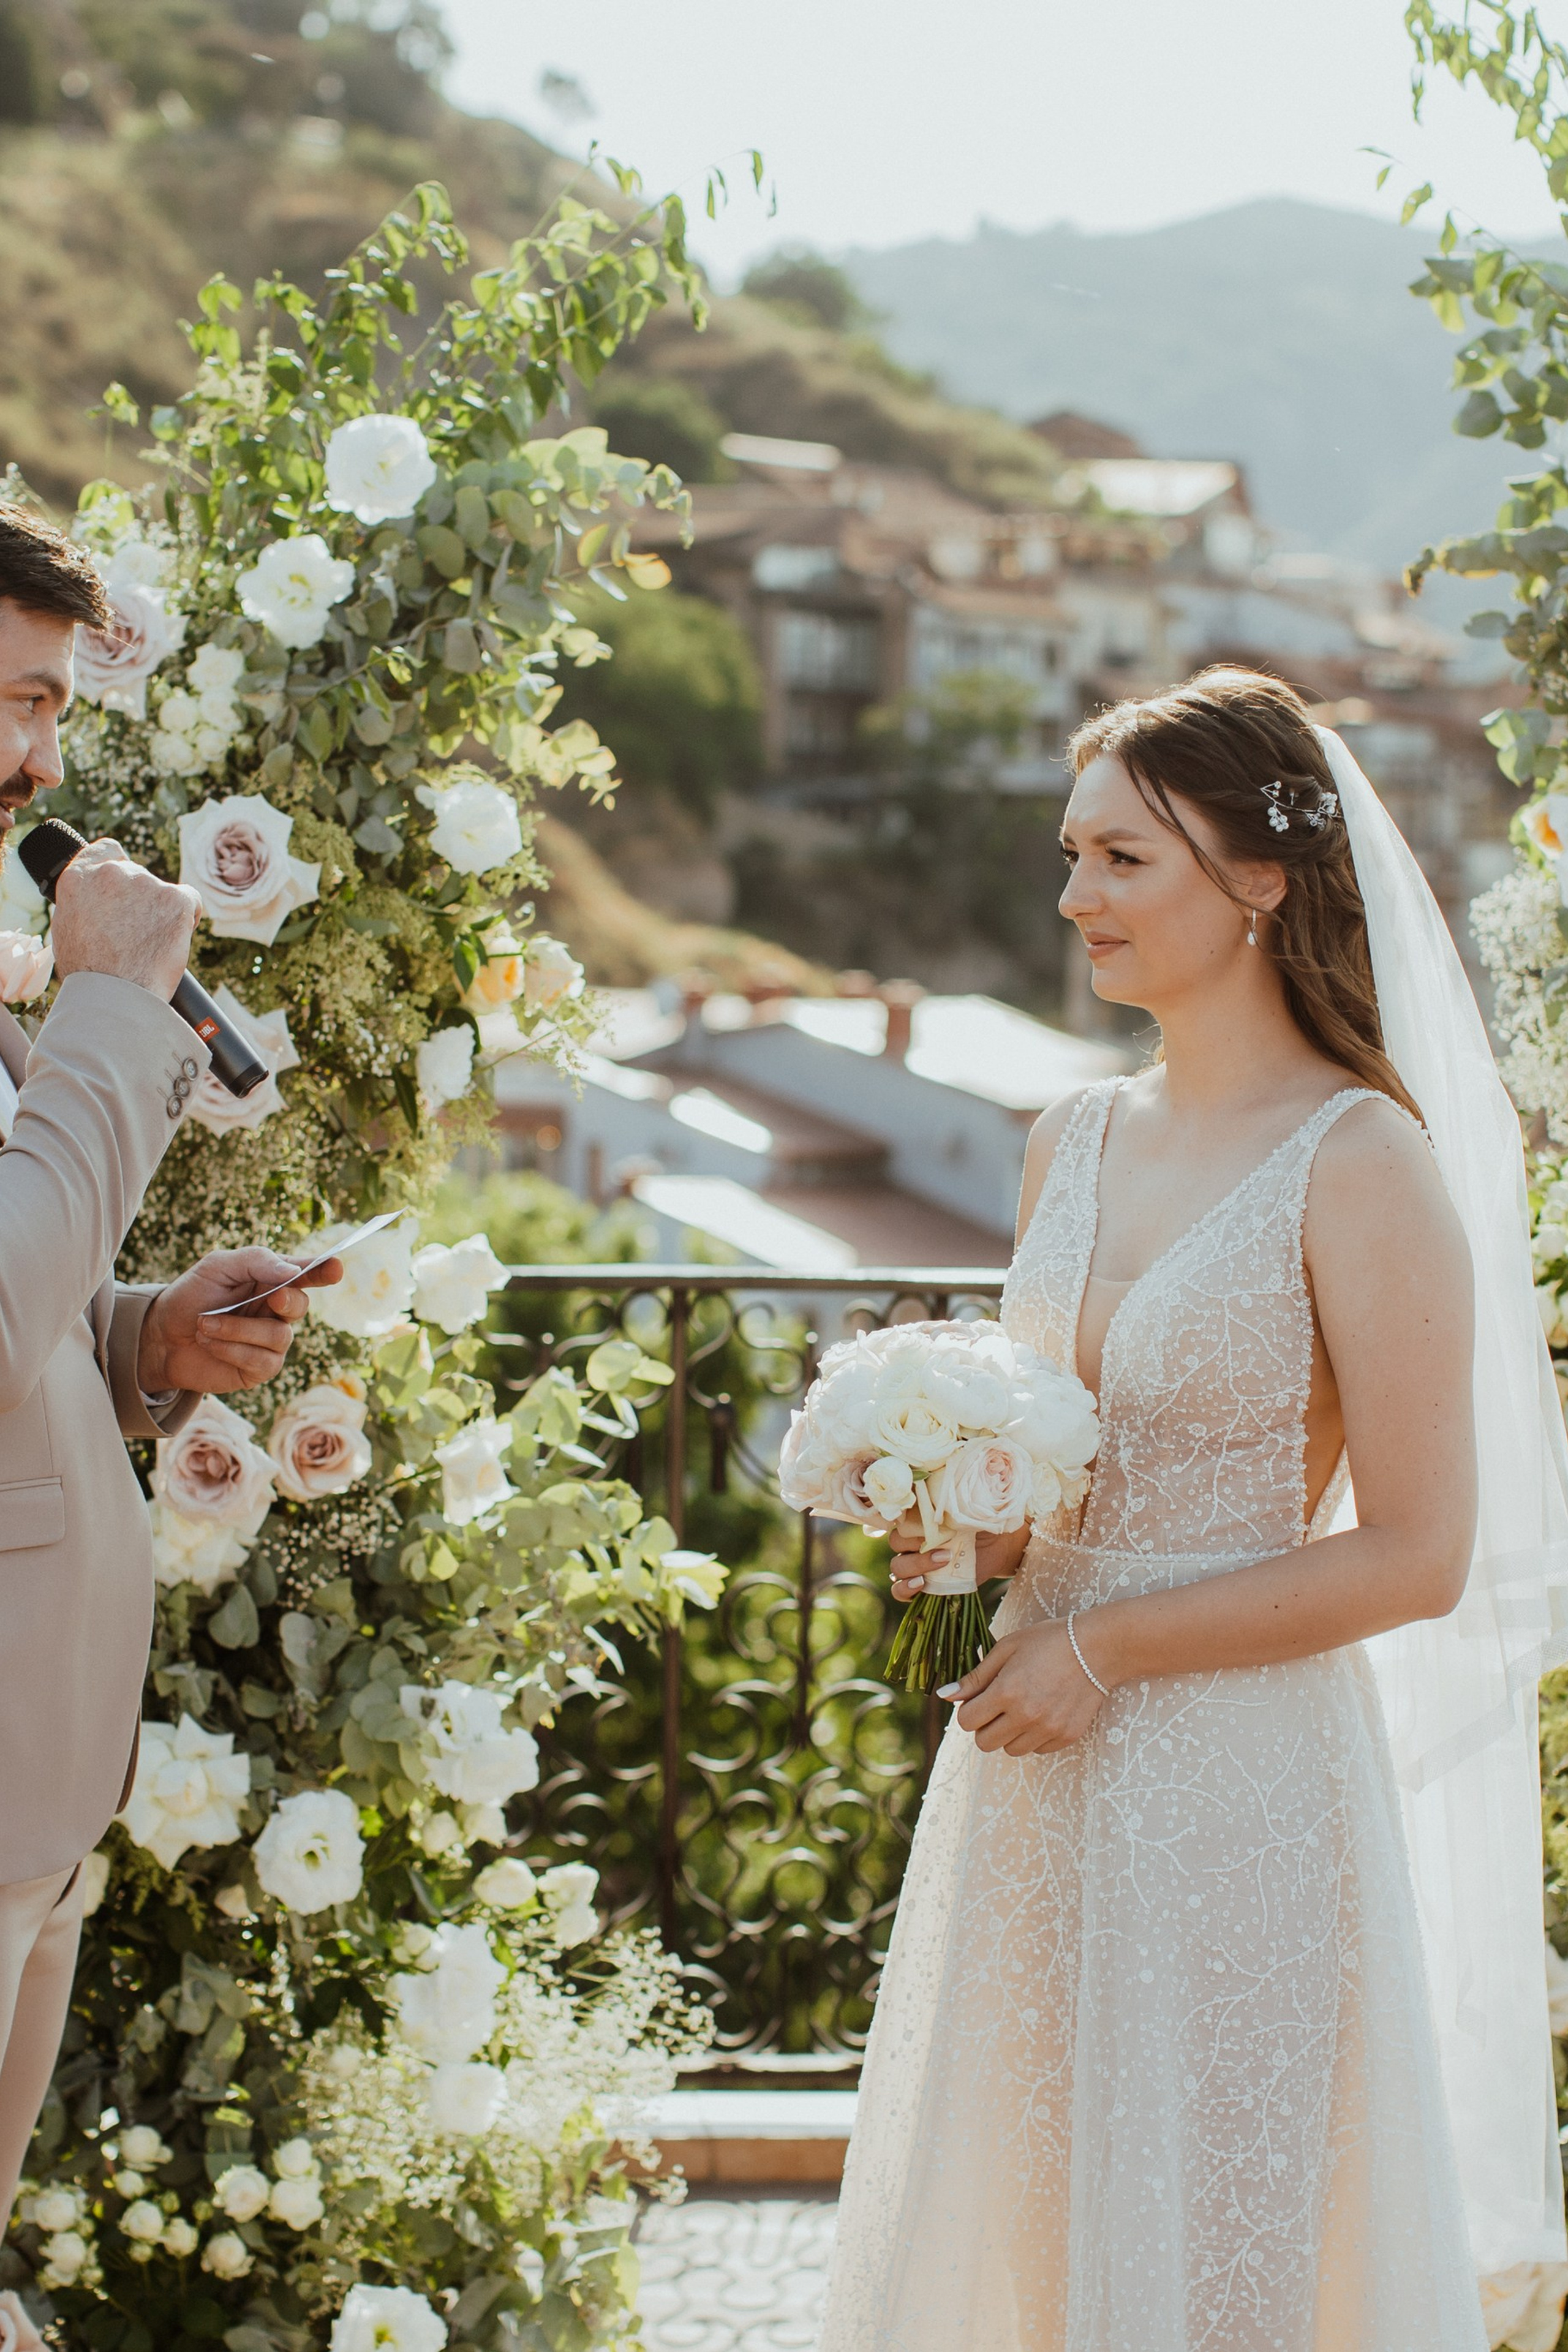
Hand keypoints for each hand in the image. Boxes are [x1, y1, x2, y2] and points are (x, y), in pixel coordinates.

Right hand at [50, 838, 201, 999]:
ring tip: (148, 946)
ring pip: (162, 892)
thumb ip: (85, 903)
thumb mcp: (69, 928)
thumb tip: (98, 899)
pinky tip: (172, 941)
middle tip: (135, 934)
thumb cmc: (91, 973)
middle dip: (140, 900)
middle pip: (137, 875)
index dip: (118, 867)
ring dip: (160, 913)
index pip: (106, 851)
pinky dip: (186, 918)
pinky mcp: (176, 898)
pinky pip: (190, 901)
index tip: (124, 887)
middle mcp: (111, 873)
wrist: (116, 997)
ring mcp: (145, 883)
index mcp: (78, 877)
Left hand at [137, 1248, 344, 1396]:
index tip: (336, 1267)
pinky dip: (231, 1349)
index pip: (306, 1273)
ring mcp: (270, 1342)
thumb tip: (291, 1273)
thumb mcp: (217, 1266)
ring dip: (236, 1329)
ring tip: (204, 1325)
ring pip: (279, 1336)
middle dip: (287, 1302)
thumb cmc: (191, 1296)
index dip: (324, 1271)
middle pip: (301, 1306)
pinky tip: (208, 1342)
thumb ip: (256, 1261)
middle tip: (271, 1298)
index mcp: (271, 1280)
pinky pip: (263, 1361)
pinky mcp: (260, 1368)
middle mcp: (276, 1311)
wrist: (160, 1337)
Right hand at [888, 1511, 1028, 1602]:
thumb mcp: (968, 1511)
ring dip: (916, 1566)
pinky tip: (920, 1583)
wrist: (996, 1545)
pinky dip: (905, 1589)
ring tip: (943, 1563)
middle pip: (897, 1544)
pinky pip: (899, 1591)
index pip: (898, 1520)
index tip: (929, 1523)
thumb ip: (953, 1506)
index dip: (908, 1522)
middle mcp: (912, 1542)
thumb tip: (946, 1495)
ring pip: (897, 1567)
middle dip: (916, 1545)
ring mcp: (915, 1565)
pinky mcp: (922, 1585)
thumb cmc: (979, 1523)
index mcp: (917, 1520)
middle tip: (943, 1548)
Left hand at [946, 1616, 1110, 1754]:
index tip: (979, 1699)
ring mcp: (1048, 1729)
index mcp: (1006, 1692)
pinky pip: (1037, 1749)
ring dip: (1009, 1733)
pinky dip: (1033, 1736)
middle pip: (985, 1742)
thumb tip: (946, 1695)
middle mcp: (1025, 1716)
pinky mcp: (1066, 1736)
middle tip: (998, 1705)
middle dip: (985, 1725)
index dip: (968, 1710)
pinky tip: (1042, 1712)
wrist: (1097, 1648)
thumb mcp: (1007, 1649)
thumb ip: (975, 1677)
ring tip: (1022, 1708)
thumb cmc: (1048, 1641)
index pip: (967, 1722)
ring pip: (1010, 1750)